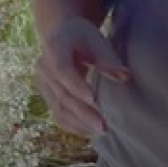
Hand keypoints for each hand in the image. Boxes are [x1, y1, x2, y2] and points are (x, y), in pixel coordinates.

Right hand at [35, 16, 128, 136]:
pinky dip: (74, 125)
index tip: (93, 99)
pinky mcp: (46, 96)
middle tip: (103, 126)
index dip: (75, 85)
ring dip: (79, 123)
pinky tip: (90, 131)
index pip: (61, 69)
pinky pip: (58, 115)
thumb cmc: (81, 36)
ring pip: (59, 108)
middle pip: (62, 94)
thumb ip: (107, 58)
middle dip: (83, 113)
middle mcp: (43, 67)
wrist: (60, 34)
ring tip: (101, 131)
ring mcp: (42, 84)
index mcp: (54, 47)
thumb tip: (125, 76)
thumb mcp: (95, 39)